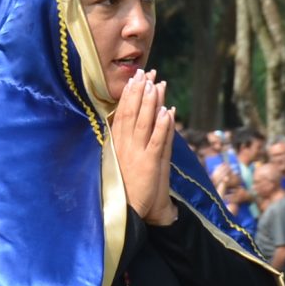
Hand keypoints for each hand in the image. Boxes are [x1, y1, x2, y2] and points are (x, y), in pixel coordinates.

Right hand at [109, 70, 176, 226]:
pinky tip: (168, 111)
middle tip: (146, 72)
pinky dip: (163, 126)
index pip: (121, 114)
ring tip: (156, 83)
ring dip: (150, 102)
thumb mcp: (122, 161)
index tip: (134, 79)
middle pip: (132, 113)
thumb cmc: (127, 188)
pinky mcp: (151, 164)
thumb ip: (128, 141)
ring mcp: (138, 154)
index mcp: (116, 145)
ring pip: (144, 123)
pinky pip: (158, 141)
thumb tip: (132, 121)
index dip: (128, 95)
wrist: (131, 214)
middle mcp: (125, 147)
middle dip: (139, 92)